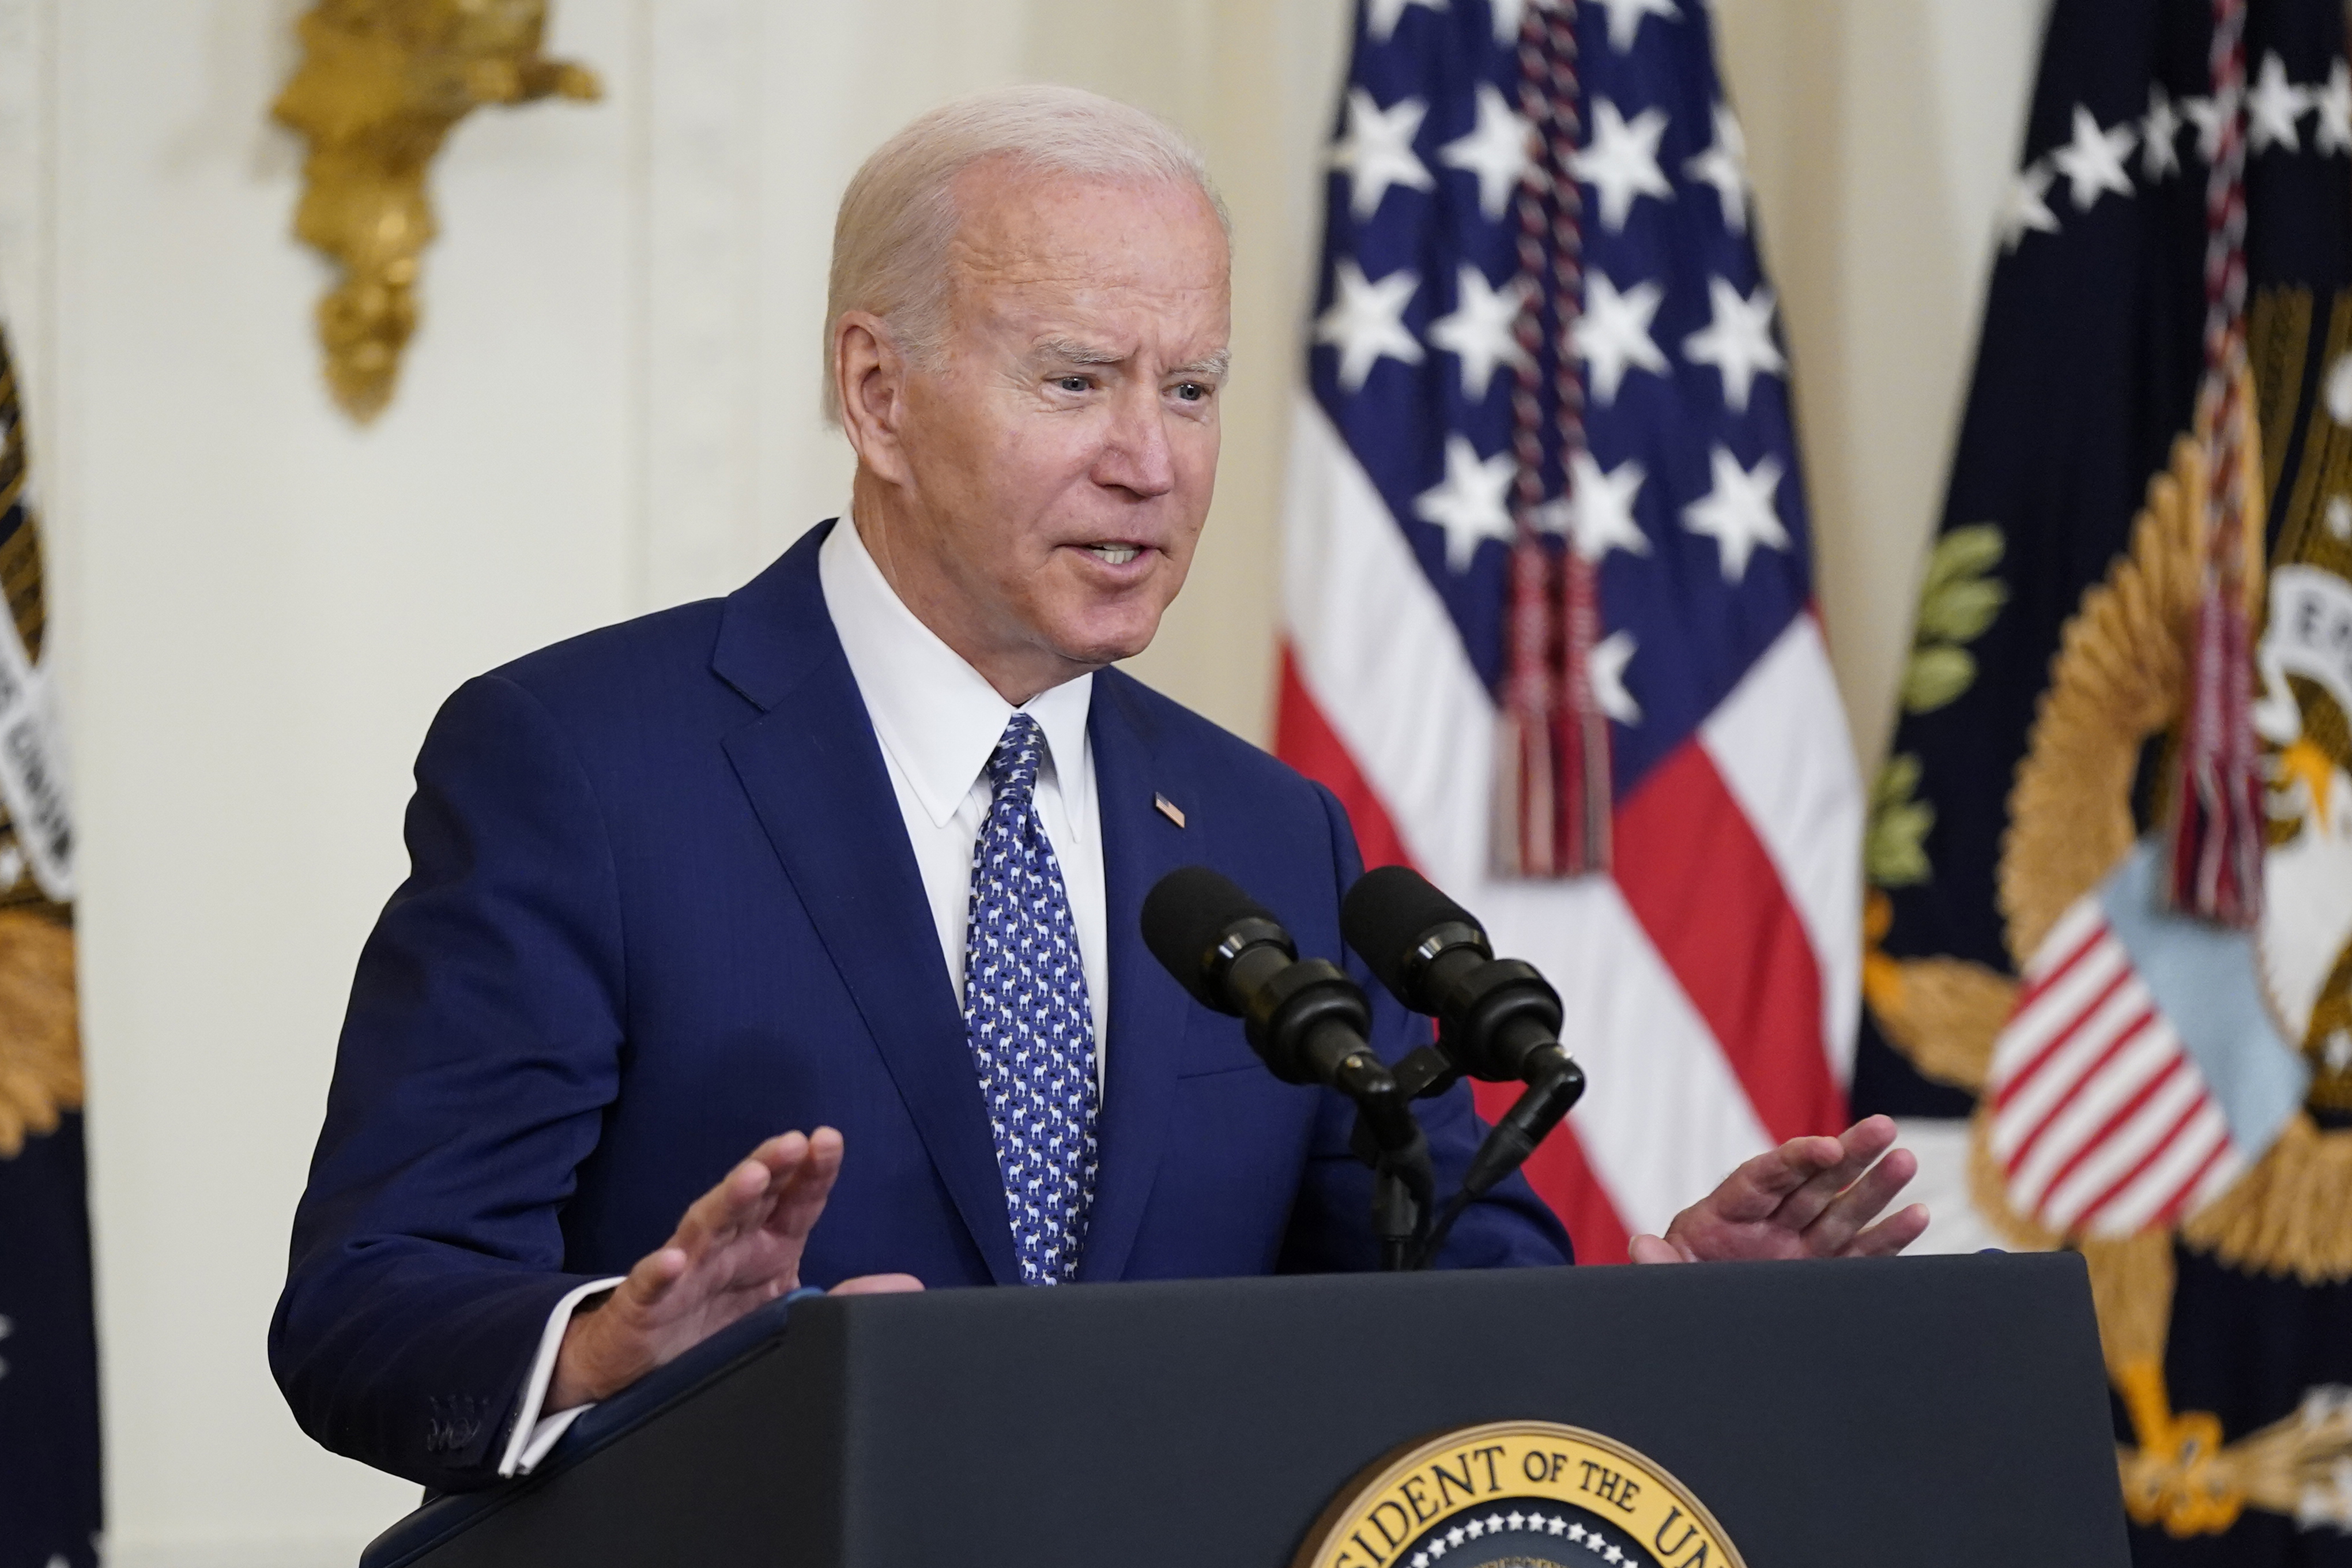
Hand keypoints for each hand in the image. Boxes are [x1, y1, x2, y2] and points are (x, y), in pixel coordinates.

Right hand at [548, 1127, 919, 1410]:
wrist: (642, 1372)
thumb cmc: (718, 1328)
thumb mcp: (791, 1311)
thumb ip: (847, 1297)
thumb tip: (909, 1285)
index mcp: (767, 1246)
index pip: (796, 1201)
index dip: (813, 1171)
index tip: (830, 1140)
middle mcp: (728, 1248)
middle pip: (751, 1200)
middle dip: (771, 1167)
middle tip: (793, 1143)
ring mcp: (686, 1271)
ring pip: (706, 1227)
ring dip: (727, 1201)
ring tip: (751, 1179)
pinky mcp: (646, 1305)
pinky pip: (653, 1286)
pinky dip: (663, 1271)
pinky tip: (676, 1259)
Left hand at [1627, 1114, 1927, 1264]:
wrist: (1695, 1320)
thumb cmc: (1678, 1286)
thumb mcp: (1664, 1275)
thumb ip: (1657, 1263)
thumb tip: (1641, 1244)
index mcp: (1727, 1214)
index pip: (1765, 1177)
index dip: (1796, 1159)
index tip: (1826, 1147)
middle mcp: (1769, 1224)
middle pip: (1812, 1182)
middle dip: (1849, 1155)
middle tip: (1883, 1126)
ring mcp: (1799, 1249)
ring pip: (1842, 1212)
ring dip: (1875, 1187)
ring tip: (1905, 1159)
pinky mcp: (1821, 1275)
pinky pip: (1859, 1255)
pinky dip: (1887, 1237)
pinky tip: (1916, 1215)